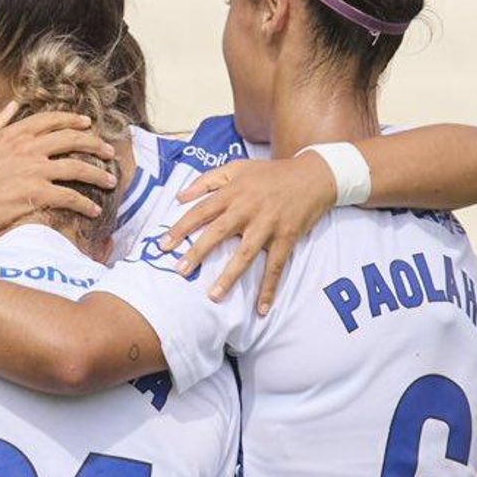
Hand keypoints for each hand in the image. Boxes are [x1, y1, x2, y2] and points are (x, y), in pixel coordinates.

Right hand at [0, 102, 116, 250]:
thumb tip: (12, 104)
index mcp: (14, 134)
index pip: (51, 120)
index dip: (73, 120)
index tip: (87, 123)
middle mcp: (27, 148)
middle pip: (72, 139)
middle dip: (95, 143)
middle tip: (109, 150)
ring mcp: (34, 170)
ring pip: (77, 167)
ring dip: (98, 174)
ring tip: (111, 180)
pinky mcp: (37, 194)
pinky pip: (70, 196)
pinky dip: (85, 203)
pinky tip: (94, 208)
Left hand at [160, 153, 335, 314]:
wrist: (313, 175)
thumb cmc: (269, 174)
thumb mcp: (236, 168)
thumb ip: (206, 181)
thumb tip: (178, 196)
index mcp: (233, 192)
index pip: (201, 211)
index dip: (181, 228)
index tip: (163, 246)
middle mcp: (248, 209)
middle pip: (218, 232)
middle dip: (198, 252)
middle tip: (180, 271)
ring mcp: (268, 224)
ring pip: (246, 253)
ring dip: (230, 276)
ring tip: (213, 295)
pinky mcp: (287, 237)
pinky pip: (277, 266)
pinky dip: (269, 288)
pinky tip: (261, 308)